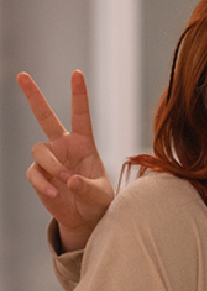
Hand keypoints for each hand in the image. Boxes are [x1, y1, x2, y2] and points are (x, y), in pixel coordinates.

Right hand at [17, 70, 113, 251]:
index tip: (77, 73)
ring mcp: (48, 158)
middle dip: (33, 96)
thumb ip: (87, 187)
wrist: (84, 217)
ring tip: (65, 182)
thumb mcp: (100, 194)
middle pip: (45, 117)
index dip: (79, 94)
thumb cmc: (98, 199)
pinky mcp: (37, 174)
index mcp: (84, 142)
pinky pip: (34, 173)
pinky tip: (54, 194)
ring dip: (52, 166)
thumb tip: (69, 181)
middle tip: (21, 75)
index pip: (81, 114)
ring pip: (39, 150)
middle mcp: (63, 145)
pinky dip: (43, 184)